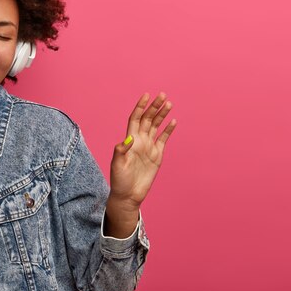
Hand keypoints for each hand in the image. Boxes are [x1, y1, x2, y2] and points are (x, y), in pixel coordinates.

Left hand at [108, 92, 176, 210]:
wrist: (128, 195)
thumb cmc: (119, 180)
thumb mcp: (117, 165)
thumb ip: (121, 151)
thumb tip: (127, 140)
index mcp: (130, 140)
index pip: (135, 119)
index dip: (140, 107)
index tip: (146, 95)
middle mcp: (140, 141)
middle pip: (148, 119)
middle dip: (154, 107)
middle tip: (162, 95)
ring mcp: (149, 147)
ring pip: (156, 126)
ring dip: (162, 115)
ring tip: (169, 103)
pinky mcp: (157, 155)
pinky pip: (163, 139)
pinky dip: (168, 130)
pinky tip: (173, 121)